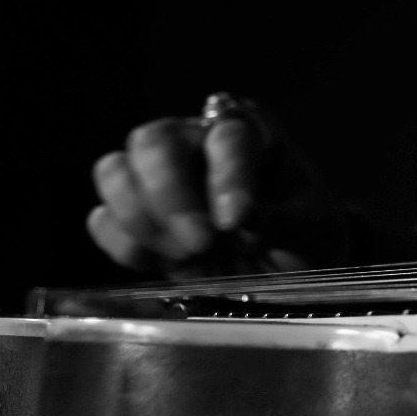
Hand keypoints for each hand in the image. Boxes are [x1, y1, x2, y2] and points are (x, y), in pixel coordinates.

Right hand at [88, 99, 351, 276]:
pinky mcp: (134, 222)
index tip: (237, 221)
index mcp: (249, 137)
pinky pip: (102, 220)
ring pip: (114, 171)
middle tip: (201, 242)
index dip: (227, 176)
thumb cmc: (306, 241)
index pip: (225, 135)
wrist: (287, 280)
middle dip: (169, 194)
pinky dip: (126, 245)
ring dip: (142, 219)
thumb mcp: (314, 232)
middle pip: (152, 141)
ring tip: (189, 255)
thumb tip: (242, 216)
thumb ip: (283, 222)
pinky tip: (164, 265)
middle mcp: (196, 146)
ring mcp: (158, 181)